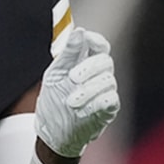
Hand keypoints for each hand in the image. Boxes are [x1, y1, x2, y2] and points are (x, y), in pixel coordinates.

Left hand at [35, 27, 119, 158]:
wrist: (53, 132)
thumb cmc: (53, 100)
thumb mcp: (55, 74)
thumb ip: (67, 53)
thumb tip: (79, 31)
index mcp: (86, 62)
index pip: (99, 45)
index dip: (96, 40)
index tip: (86, 39)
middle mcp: (99, 75)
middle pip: (105, 61)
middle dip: (88, 67)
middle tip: (72, 78)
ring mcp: (105, 91)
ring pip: (107, 81)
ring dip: (87, 90)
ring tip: (70, 102)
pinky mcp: (109, 109)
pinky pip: (110, 99)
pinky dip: (96, 102)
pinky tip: (82, 109)